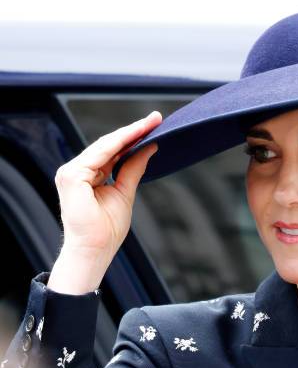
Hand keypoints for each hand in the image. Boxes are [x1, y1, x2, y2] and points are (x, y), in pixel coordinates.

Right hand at [47, 111, 161, 293]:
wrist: (96, 249)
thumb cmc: (106, 228)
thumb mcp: (125, 191)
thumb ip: (133, 168)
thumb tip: (149, 147)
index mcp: (86, 174)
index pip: (112, 150)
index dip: (133, 137)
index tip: (153, 125)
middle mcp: (76, 170)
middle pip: (109, 144)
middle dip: (134, 130)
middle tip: (156, 118)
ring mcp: (71, 172)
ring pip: (105, 145)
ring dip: (129, 133)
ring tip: (150, 123)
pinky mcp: (72, 176)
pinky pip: (100, 154)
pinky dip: (120, 143)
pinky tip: (137, 135)